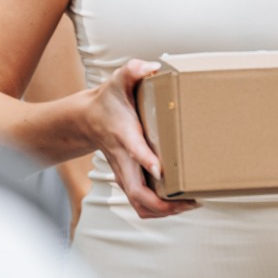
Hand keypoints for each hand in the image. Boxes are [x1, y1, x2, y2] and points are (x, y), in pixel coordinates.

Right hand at [86, 59, 197, 219]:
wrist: (87, 119)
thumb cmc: (108, 101)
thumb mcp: (118, 80)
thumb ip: (133, 70)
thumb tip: (151, 66)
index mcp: (123, 135)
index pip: (133, 149)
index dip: (146, 160)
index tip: (161, 169)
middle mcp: (123, 159)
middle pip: (137, 192)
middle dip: (163, 203)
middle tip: (190, 200)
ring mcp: (124, 173)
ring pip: (139, 204)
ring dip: (163, 212)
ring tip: (190, 205)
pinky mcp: (128, 180)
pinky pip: (140, 203)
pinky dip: (158, 210)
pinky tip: (180, 203)